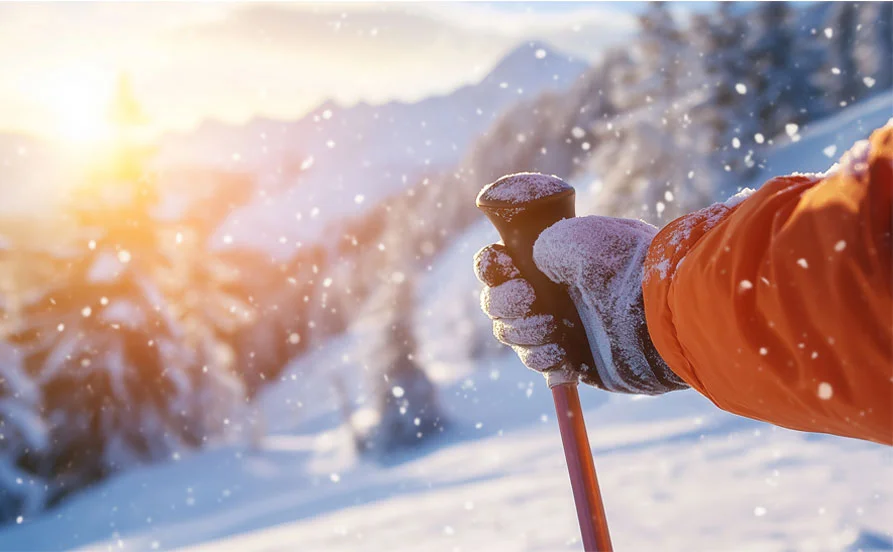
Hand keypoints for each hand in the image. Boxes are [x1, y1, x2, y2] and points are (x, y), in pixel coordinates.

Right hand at [474, 215, 687, 394]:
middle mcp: (557, 291)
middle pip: (500, 301)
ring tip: (550, 331)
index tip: (503, 267)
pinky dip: (542, 359)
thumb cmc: (625, 267)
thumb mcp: (577, 239)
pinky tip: (561, 355)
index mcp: (556, 258)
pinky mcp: (575, 361)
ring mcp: (564, 326)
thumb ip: (539, 245)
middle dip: (505, 303)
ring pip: (513, 333)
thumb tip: (529, 263)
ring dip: (523, 332)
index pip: (504, 261)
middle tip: (529, 302)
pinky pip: (538, 362)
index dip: (493, 266)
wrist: (665, 315)